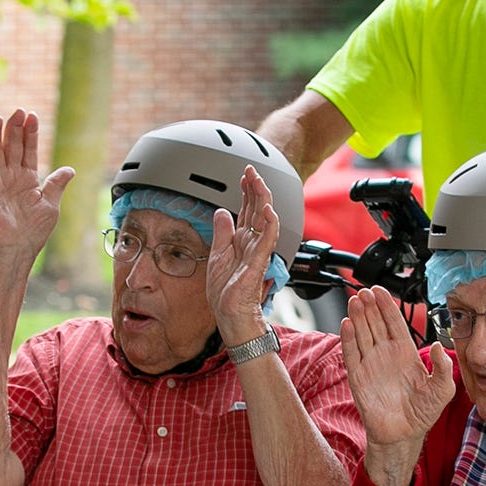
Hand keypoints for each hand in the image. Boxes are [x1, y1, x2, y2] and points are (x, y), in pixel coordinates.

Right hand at [0, 110, 73, 263]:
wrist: (17, 250)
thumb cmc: (34, 233)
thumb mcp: (51, 205)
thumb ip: (56, 184)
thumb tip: (69, 169)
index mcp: (27, 181)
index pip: (28, 151)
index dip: (30, 134)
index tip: (32, 116)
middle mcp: (11, 179)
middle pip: (11, 147)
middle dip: (14, 129)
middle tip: (18, 111)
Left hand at [206, 164, 278, 345]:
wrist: (229, 314)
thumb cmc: (226, 292)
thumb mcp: (216, 255)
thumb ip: (221, 233)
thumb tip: (221, 212)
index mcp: (242, 241)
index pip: (246, 210)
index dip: (246, 191)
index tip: (244, 175)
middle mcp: (251, 243)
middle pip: (256, 210)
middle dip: (255, 189)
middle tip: (251, 171)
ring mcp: (257, 251)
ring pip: (264, 220)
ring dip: (263, 200)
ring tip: (259, 183)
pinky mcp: (259, 262)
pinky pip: (267, 239)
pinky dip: (269, 224)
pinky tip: (267, 210)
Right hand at [341, 287, 454, 446]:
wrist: (404, 435)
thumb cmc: (423, 413)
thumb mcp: (443, 389)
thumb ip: (443, 366)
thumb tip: (437, 345)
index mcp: (405, 353)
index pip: (394, 323)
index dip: (387, 306)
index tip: (380, 291)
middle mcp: (386, 355)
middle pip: (375, 323)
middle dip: (370, 306)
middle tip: (364, 290)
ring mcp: (371, 365)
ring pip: (362, 334)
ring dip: (358, 316)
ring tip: (355, 301)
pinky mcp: (358, 378)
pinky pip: (352, 355)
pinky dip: (349, 339)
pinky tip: (347, 323)